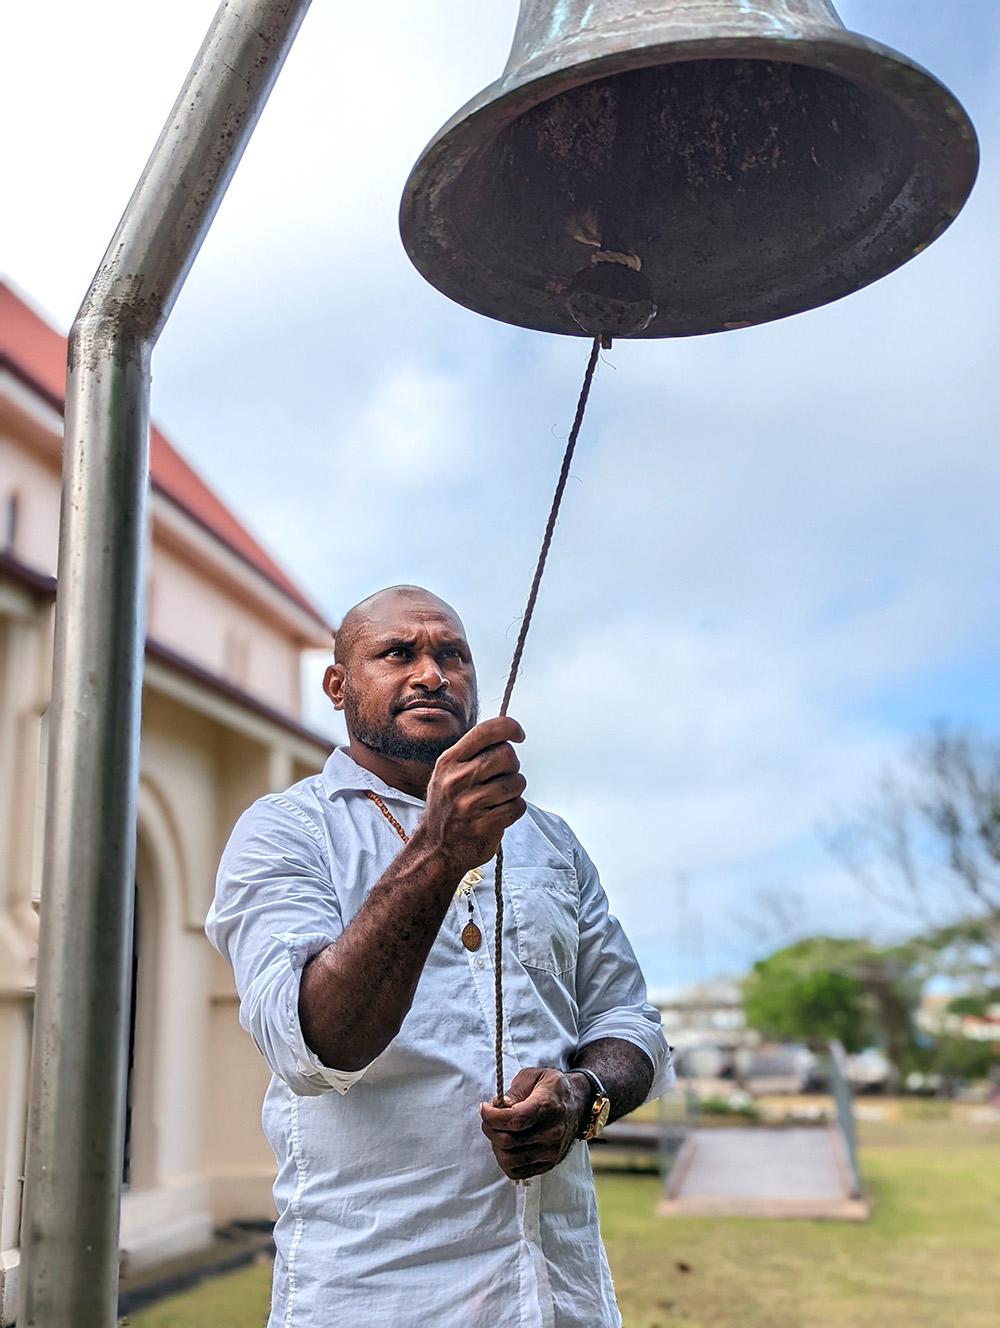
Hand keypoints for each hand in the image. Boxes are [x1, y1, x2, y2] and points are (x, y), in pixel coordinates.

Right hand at [416, 717, 526, 873]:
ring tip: (499, 797)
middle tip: (503, 776)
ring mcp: (470, 804)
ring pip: (516, 781)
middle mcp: (457, 780)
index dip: (509, 727)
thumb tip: (506, 732)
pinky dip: (515, 809)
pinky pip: (517, 806)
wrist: (436, 848)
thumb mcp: (448, 773)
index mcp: (449, 761)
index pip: (484, 732)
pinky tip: (500, 813)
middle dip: (512, 765)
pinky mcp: (484, 825)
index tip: (519, 735)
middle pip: (506, 755)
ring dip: (515, 789)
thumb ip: (473, 752)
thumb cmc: (448, 806)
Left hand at [479, 1067, 589, 1180]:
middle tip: (488, 1117)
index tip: (484, 1107)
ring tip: (498, 1131)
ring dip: (496, 1145)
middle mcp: (552, 1132)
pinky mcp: (549, 1163)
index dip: (492, 1116)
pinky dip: (505, 1160)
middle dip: (490, 1128)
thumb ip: (515, 1090)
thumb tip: (498, 1105)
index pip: (514, 1119)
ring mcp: (551, 1151)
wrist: (580, 1104)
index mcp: (547, 1107)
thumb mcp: (534, 1076)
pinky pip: (517, 1172)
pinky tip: (507, 1145)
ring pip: (509, 1160)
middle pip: (508, 1141)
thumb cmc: (553, 1088)